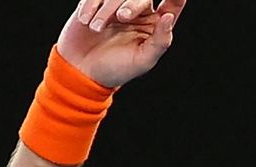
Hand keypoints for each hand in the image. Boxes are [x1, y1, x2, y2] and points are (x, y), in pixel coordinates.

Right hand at [55, 0, 187, 87]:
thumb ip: (160, 40)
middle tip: (122, 17)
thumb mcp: (143, 60)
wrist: (83, 71)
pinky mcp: (96, 3)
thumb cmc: (116, 69)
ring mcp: (117, 6)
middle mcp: (139, 12)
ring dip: (107, 9)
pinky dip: (90, 5)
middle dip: (132, 4)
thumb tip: (169, 17)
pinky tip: (86, 21)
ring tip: (96, 28)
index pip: (172, 5)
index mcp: (155, 25)